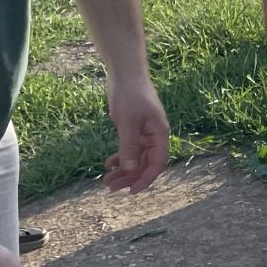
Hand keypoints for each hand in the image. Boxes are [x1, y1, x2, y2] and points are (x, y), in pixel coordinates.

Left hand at [102, 76, 169, 193]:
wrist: (125, 75)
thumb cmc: (130, 95)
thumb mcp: (127, 122)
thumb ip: (128, 146)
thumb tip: (129, 169)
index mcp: (159, 134)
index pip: (157, 163)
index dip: (146, 179)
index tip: (131, 192)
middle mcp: (155, 136)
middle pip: (145, 164)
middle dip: (129, 177)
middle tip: (110, 187)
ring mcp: (144, 133)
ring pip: (136, 158)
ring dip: (123, 170)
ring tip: (106, 179)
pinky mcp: (134, 129)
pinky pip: (130, 149)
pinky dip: (120, 158)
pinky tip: (108, 164)